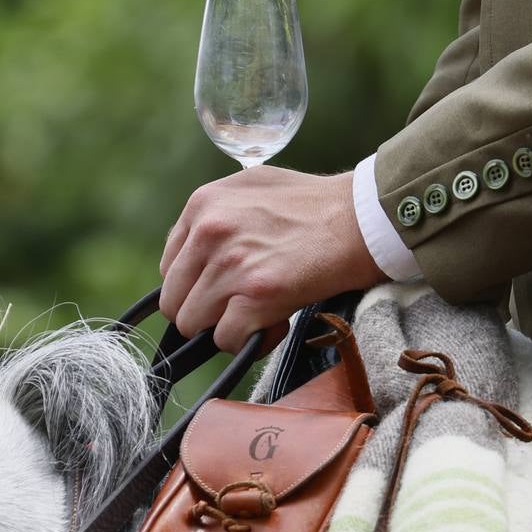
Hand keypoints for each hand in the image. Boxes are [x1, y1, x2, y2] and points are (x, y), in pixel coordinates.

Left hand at [159, 167, 387, 353]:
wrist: (362, 218)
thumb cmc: (312, 205)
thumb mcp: (249, 189)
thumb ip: (213, 216)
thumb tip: (191, 257)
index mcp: (201, 205)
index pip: (169, 269)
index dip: (193, 287)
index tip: (217, 291)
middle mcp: (208, 232)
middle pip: (175, 302)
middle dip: (204, 312)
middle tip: (237, 308)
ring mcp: (230, 265)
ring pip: (195, 324)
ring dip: (225, 327)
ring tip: (258, 314)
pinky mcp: (256, 295)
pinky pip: (227, 339)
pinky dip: (248, 342)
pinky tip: (273, 324)